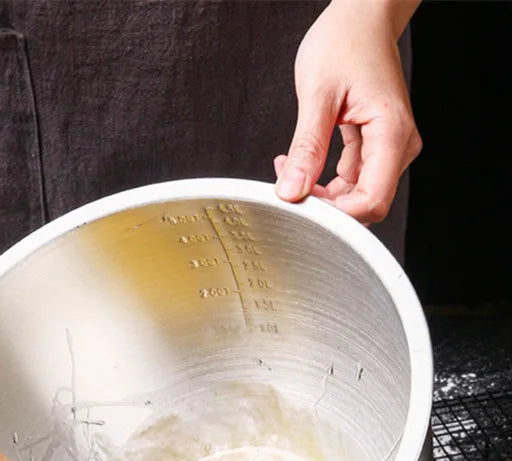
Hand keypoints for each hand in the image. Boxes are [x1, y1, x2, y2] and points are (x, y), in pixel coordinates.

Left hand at [274, 0, 421, 223]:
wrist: (361, 16)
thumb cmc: (344, 41)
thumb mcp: (317, 95)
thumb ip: (306, 147)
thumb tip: (291, 191)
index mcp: (392, 133)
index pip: (372, 201)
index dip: (336, 214)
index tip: (302, 204)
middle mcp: (398, 145)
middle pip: (364, 202)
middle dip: (324, 204)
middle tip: (288, 185)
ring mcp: (388, 147)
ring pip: (354, 194)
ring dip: (318, 191)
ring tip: (288, 167)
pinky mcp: (375, 145)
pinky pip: (349, 178)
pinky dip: (321, 178)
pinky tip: (298, 163)